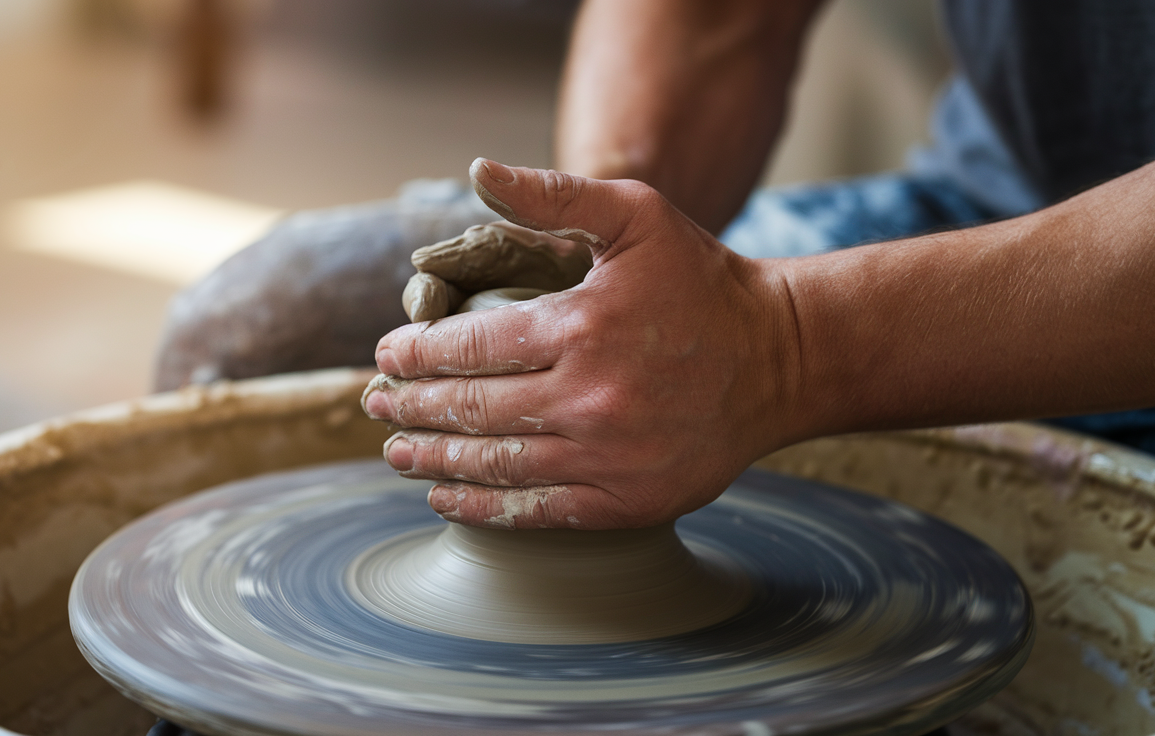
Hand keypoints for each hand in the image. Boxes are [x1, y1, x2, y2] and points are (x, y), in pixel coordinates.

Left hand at [362, 159, 803, 529]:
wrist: (779, 359)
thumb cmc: (701, 282)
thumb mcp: (635, 216)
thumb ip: (554, 196)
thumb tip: (479, 172)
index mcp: (581, 326)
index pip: (470, 346)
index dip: (416, 354)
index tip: (387, 355)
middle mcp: (589, 397)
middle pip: (472, 408)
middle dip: (411, 406)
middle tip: (375, 403)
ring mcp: (608, 456)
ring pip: (495, 464)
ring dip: (433, 458)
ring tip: (396, 449)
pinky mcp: (626, 499)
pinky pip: (536, 509)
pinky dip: (482, 505)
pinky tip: (446, 494)